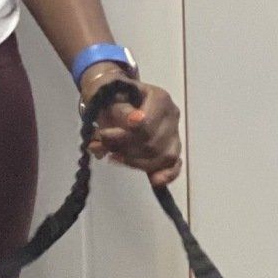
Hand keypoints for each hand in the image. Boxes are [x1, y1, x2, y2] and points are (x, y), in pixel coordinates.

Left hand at [83, 66, 181, 188]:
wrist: (115, 99)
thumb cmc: (113, 97)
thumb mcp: (110, 98)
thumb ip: (120, 111)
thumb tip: (134, 121)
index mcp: (159, 98)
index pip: (148, 124)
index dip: (125, 135)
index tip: (103, 135)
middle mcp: (172, 115)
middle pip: (153, 144)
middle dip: (125, 149)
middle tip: (104, 144)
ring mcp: (174, 133)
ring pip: (162, 157)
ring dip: (135, 162)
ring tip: (115, 156)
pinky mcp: (172, 149)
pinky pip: (175, 165)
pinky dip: (167, 174)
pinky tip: (155, 180)